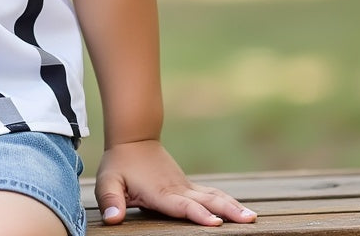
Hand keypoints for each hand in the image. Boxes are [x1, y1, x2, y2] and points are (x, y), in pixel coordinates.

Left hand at [95, 140, 257, 225]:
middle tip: (249, 220)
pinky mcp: (188, 186)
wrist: (133, 137)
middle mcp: (177, 189)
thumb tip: (113, 219)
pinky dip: (227, 201)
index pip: (181, 206)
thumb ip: (110, 200)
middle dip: (227, 211)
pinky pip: (211, 194)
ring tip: (252, 217)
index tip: (215, 222)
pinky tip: (240, 210)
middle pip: (206, 201)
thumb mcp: (108, 181)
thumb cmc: (119, 163)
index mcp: (160, 192)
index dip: (198, 214)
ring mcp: (185, 186)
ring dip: (232, 206)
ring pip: (213, 196)